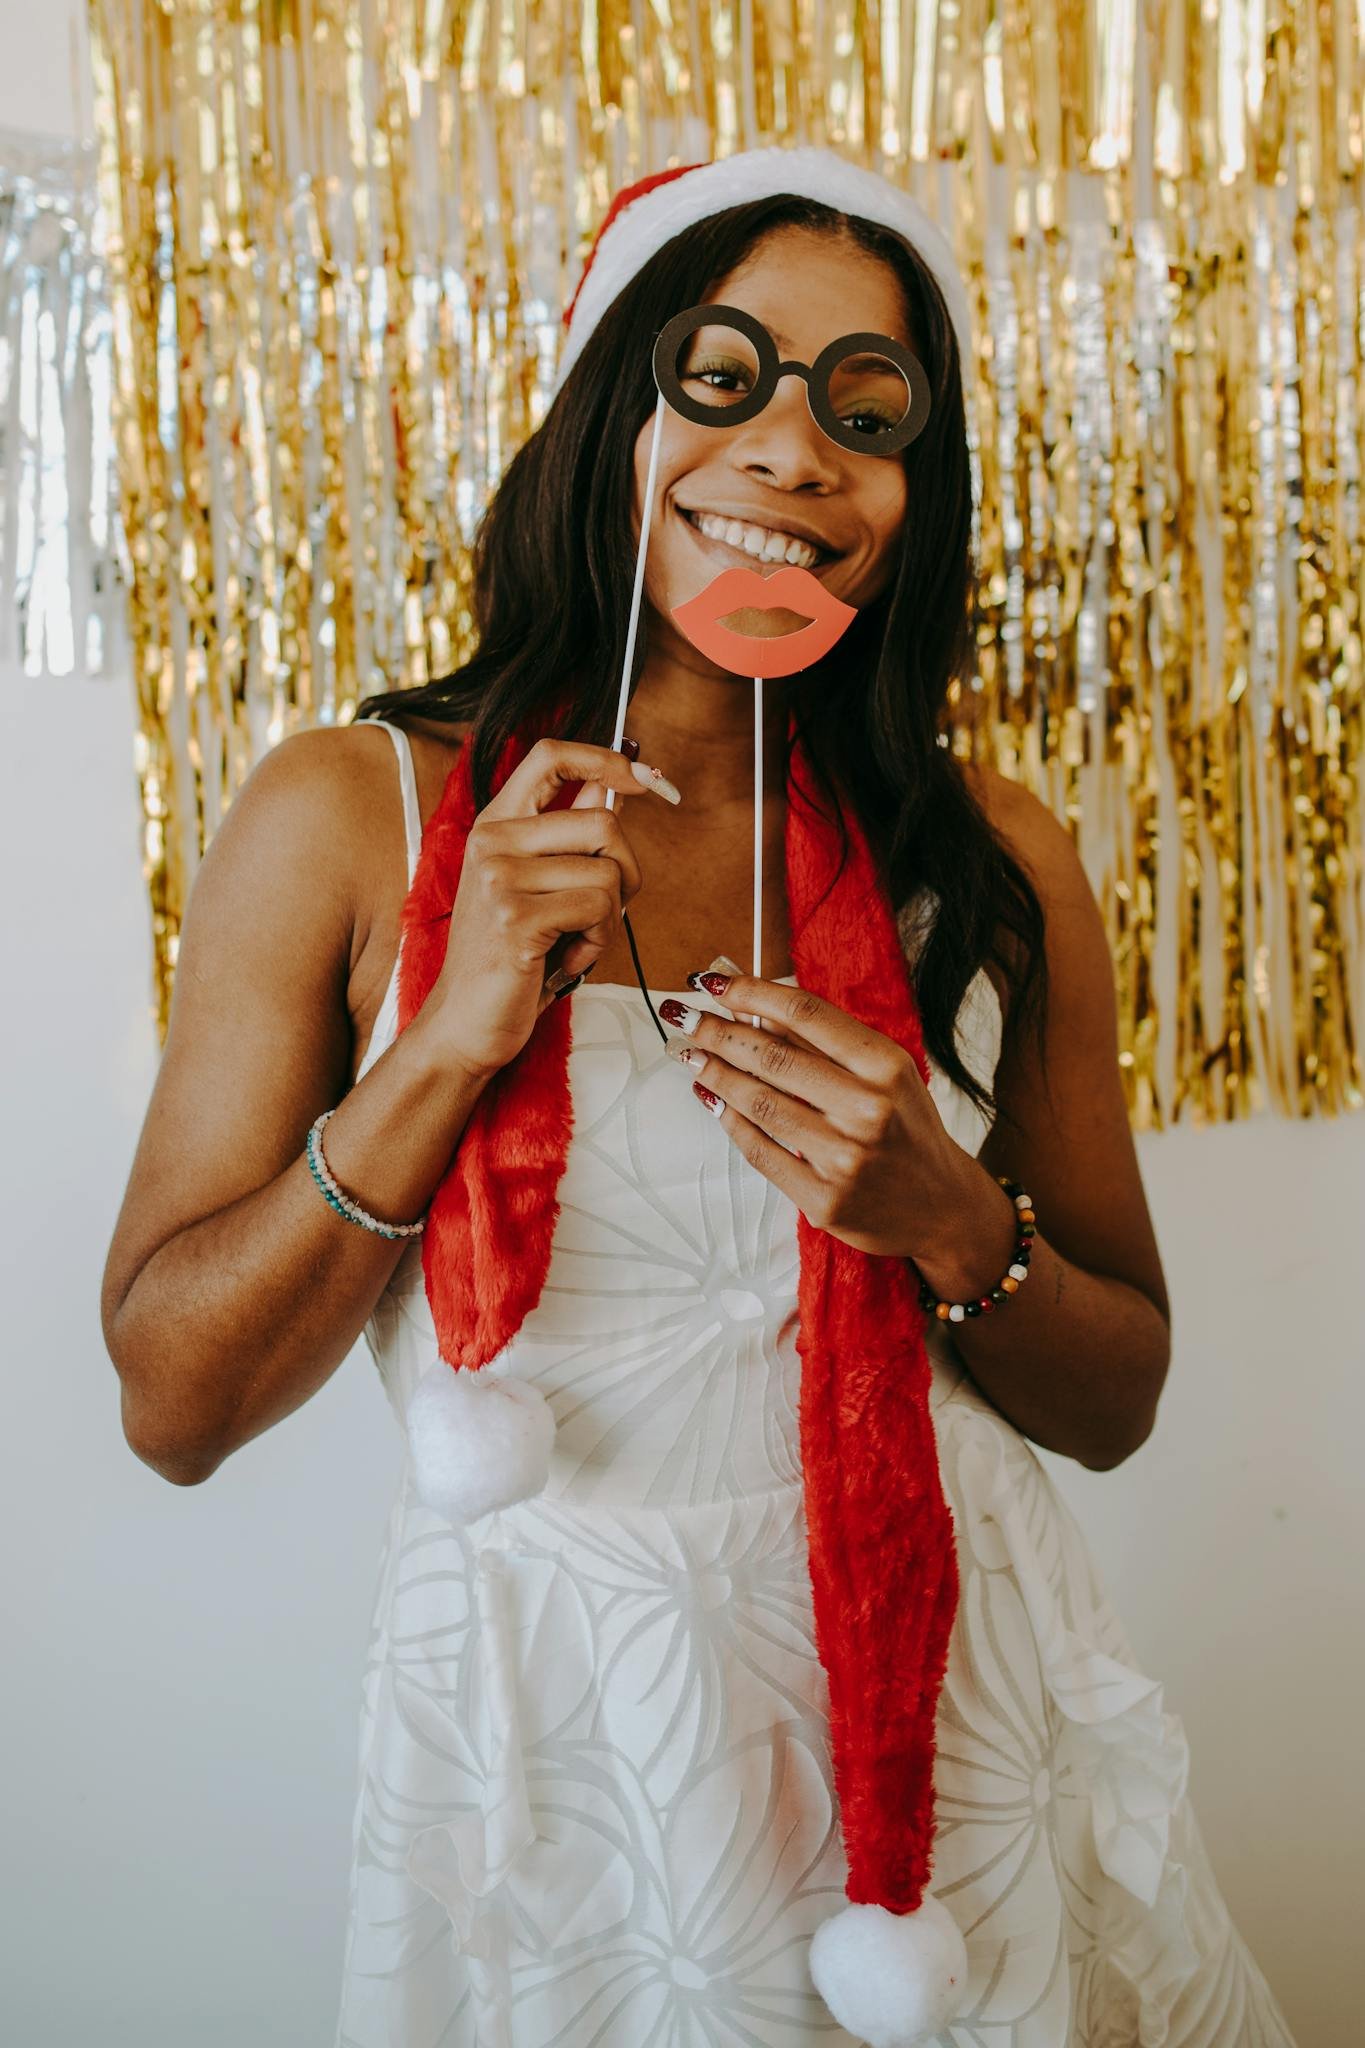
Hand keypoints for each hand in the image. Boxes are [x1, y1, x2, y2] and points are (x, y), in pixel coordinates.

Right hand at [425, 737, 679, 1078]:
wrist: (464, 1024)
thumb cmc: (509, 960)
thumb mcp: (535, 889)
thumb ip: (567, 838)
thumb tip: (611, 790)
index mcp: (494, 826)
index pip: (549, 755)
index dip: (605, 758)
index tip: (642, 780)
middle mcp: (492, 842)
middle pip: (603, 822)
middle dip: (626, 873)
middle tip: (601, 913)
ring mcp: (500, 878)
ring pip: (609, 872)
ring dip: (610, 918)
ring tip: (573, 942)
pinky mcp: (517, 918)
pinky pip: (600, 909)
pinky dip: (598, 942)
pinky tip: (566, 960)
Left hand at [662, 970, 971, 1259]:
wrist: (941, 1208)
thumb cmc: (906, 1130)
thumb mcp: (886, 1075)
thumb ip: (825, 1042)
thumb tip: (752, 1004)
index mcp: (886, 1067)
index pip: (805, 1014)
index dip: (751, 993)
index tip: (713, 981)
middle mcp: (868, 1110)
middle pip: (772, 1056)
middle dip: (717, 1031)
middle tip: (685, 1017)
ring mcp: (845, 1159)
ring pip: (758, 1103)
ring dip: (714, 1073)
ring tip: (690, 1055)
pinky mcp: (824, 1201)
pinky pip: (760, 1152)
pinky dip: (729, 1121)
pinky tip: (713, 1100)